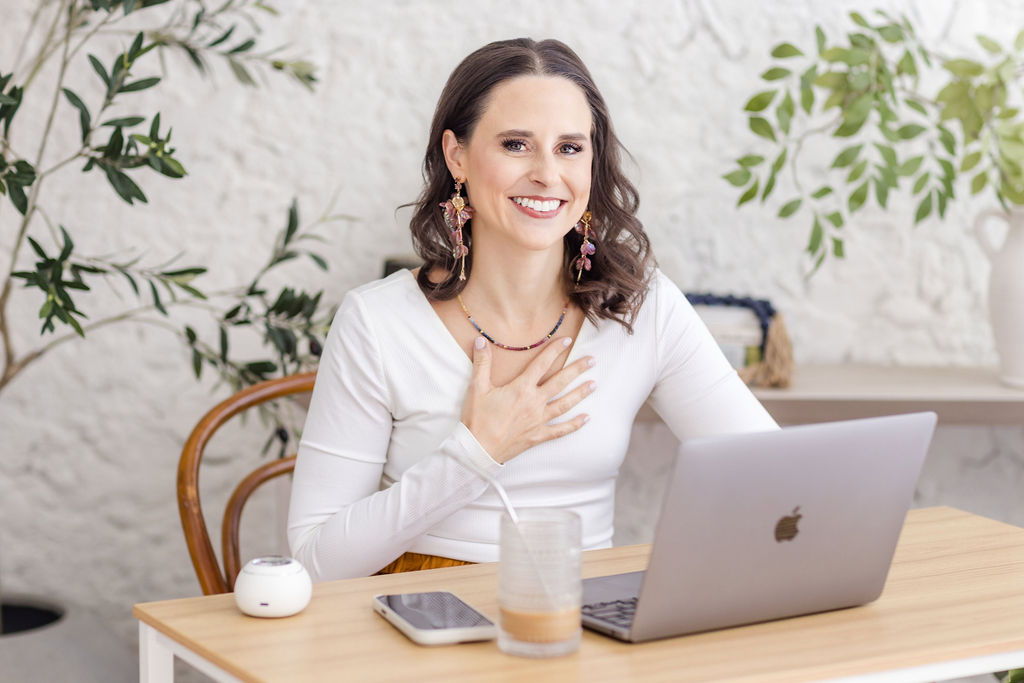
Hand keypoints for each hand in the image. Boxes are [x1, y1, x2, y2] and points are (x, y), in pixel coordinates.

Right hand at [461, 335, 594, 463]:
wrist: (478, 450)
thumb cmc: (477, 419)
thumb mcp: (477, 388)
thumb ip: (482, 363)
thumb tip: (480, 341)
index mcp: (521, 388)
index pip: (541, 364)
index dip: (555, 350)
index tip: (567, 340)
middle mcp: (534, 402)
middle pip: (560, 382)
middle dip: (577, 370)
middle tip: (592, 360)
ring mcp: (538, 420)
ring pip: (565, 404)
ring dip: (580, 394)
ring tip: (594, 384)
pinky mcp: (538, 436)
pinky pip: (561, 430)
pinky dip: (575, 425)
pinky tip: (586, 418)